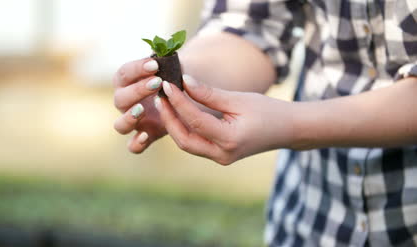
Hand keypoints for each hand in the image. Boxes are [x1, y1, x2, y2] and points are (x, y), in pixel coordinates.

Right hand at [113, 58, 166, 152]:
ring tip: (142, 110)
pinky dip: (136, 143)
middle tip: (157, 83)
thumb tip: (167, 52)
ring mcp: (133, 122)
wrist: (184, 97)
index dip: (137, 69)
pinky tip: (145, 136)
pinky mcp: (144, 137)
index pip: (124, 74)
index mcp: (126, 82)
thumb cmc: (173, 77)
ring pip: (120, 125)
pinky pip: (132, 146)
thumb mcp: (171, 68)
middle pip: (120, 99)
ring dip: (129, 117)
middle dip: (138, 90)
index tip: (155, 63)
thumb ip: (167, 61)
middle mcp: (125, 103)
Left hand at [154, 75, 294, 164]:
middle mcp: (222, 155)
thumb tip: (184, 81)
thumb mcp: (238, 99)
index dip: (178, 102)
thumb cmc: (267, 111)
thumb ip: (209, 94)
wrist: (287, 130)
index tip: (167, 84)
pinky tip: (178, 112)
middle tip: (160, 96)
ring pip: (187, 144)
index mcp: (230, 140)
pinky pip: (195, 143)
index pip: (195, 121)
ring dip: (175, 124)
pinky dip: (185, 128)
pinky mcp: (219, 156)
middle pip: (184, 140)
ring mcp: (220, 158)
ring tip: (166, 102)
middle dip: (170, 118)